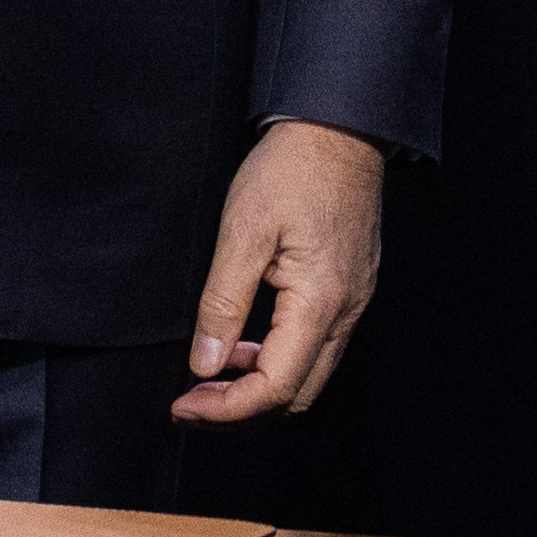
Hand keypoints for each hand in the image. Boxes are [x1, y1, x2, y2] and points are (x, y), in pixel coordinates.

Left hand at [178, 119, 387, 422]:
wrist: (340, 127)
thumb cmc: (293, 169)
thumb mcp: (242, 231)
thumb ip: (222, 304)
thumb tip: (204, 364)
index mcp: (319, 302)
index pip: (274, 388)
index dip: (224, 409)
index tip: (182, 407)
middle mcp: (346, 311)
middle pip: (297, 395)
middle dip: (241, 409)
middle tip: (192, 400)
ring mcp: (354, 301)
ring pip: (309, 374)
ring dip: (259, 385)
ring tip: (212, 370)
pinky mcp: (351, 287)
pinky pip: (317, 345)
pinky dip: (278, 358)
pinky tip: (246, 339)